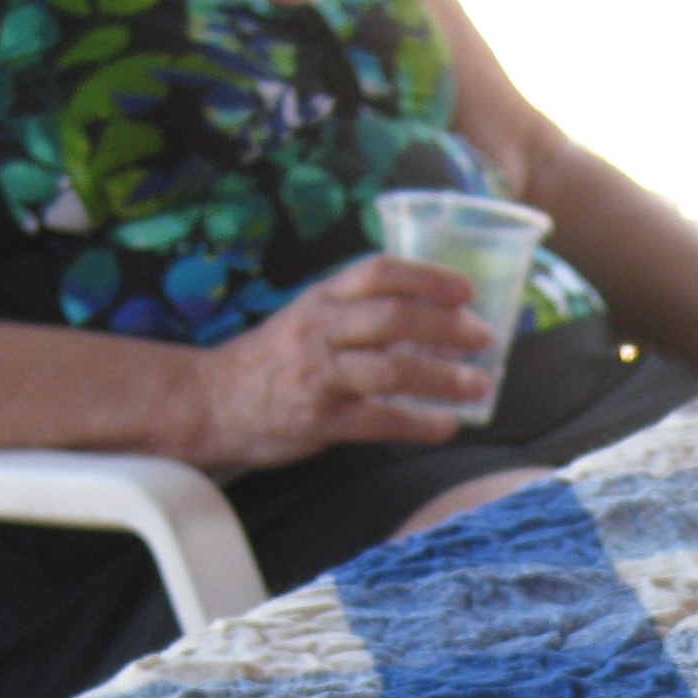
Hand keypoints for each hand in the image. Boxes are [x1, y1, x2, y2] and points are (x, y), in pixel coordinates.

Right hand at [186, 254, 498, 468]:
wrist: (214, 401)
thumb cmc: (274, 361)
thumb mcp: (310, 319)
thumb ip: (362, 315)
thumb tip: (436, 322)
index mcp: (322, 299)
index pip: (379, 272)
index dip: (427, 276)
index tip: (466, 289)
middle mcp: (320, 330)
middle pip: (392, 316)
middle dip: (446, 326)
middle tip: (484, 338)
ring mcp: (319, 375)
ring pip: (391, 369)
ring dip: (443, 377)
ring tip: (478, 385)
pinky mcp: (319, 419)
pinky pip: (379, 420)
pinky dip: (419, 423)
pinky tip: (446, 425)